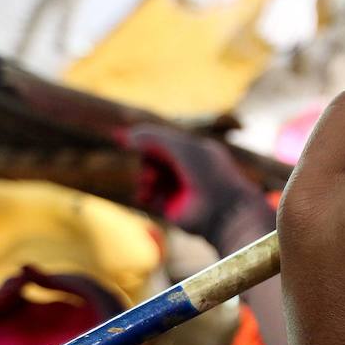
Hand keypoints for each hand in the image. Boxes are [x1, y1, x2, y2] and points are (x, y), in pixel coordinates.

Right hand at [0, 267, 125, 344]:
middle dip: (5, 287)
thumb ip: (65, 278)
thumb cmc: (113, 333)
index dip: (20, 279)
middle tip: (20, 283)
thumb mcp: (95, 293)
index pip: (22, 292)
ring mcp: (19, 342)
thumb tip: (25, 270)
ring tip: (13, 291)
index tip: (29, 274)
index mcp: (51, 313)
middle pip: (1, 302)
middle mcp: (31, 328)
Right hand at [125, 123, 267, 240]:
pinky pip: (149, 198)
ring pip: (148, 178)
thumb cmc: (208, 173)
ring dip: (143, 177)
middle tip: (151, 167)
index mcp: (194, 150)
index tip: (125, 139)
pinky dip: (143, 195)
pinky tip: (143, 196)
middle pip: (152, 159)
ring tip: (149, 182)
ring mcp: (179, 189)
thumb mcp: (180, 147)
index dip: (143, 140)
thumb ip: (151, 137)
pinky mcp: (172, 208)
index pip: (161, 141)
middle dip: (146, 161)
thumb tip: (120, 135)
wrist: (223, 209)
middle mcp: (186, 169)